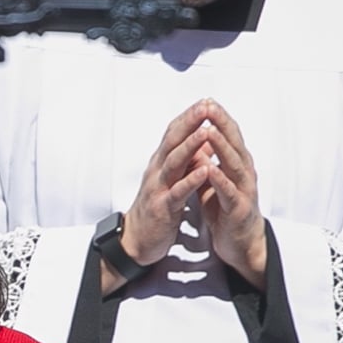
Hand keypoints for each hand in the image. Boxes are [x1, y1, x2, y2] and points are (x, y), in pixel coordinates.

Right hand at [107, 102, 213, 293]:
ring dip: (190, 146)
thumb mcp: (169, 180)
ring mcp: (158, 188)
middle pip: (173, 142)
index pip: (174, 134)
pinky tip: (204, 171)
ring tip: (205, 131)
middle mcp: (157, 171)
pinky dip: (190, 180)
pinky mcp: (162, 208)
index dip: (189, 117)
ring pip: (174, 162)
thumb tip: (199, 142)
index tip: (206, 102)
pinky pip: (178, 192)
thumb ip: (182, 162)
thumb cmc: (156, 209)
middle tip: (205, 106)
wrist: (136, 240)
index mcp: (160, 164)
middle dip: (190, 123)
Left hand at [196, 100, 267, 289]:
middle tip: (210, 105)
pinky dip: (220, 180)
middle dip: (222, 124)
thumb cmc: (227, 210)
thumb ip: (207, 161)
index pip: (228, 136)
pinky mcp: (239, 210)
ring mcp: (244, 191)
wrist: (241, 244)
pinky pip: (229, 193)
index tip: (205, 100)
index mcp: (236, 165)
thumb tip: (197, 140)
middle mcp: (243, 174)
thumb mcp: (214, 181)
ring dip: (222, 148)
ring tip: (209, 131)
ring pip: (234, 165)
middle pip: (234, 144)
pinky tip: (210, 170)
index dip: (218, 118)